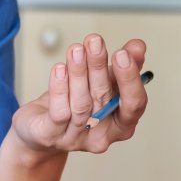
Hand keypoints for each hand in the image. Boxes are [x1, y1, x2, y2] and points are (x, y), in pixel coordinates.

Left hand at [11, 34, 148, 156]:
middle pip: (104, 100)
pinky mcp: (52, 136)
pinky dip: (59, 88)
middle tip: (95, 42)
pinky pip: (59, 112)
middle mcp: (102, 135)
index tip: (122, 53)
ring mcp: (76, 139)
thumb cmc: (78, 101)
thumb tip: (138, 47)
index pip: (134, 104)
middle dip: (98, 67)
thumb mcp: (103, 81)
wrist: (42, 126)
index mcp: (122, 123)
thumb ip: (123, 65)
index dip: (130, 79)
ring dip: (78, 72)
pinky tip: (59, 69)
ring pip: (81, 105)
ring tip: (76, 49)